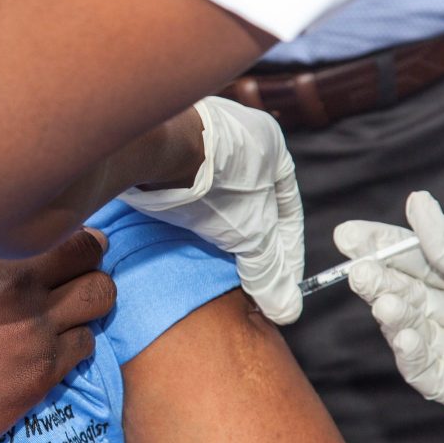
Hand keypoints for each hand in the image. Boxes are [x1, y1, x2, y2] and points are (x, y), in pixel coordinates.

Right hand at [0, 228, 114, 442]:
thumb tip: (1, 242)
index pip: (56, 222)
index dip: (63, 233)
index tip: (57, 246)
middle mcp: (15, 282)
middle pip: (90, 251)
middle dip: (87, 259)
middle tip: (73, 273)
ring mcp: (35, 328)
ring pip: (101, 296)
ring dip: (90, 299)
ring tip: (69, 309)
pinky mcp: (44, 370)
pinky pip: (87, 342)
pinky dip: (75, 342)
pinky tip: (52, 346)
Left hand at [121, 97, 304, 323]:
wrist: (155, 151)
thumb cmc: (217, 182)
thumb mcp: (253, 232)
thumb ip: (270, 270)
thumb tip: (287, 308)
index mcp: (270, 144)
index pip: (288, 207)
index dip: (288, 250)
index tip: (282, 281)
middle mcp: (236, 134)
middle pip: (251, 201)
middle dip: (250, 239)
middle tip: (248, 275)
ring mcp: (197, 137)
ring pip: (216, 195)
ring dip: (218, 228)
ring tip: (215, 261)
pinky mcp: (164, 148)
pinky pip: (185, 189)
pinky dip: (190, 215)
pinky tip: (185, 238)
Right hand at [335, 190, 443, 442]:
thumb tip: (416, 205)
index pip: (419, 256)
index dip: (382, 245)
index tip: (347, 236)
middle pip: (407, 291)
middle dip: (379, 279)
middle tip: (357, 271)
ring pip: (411, 330)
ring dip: (392, 316)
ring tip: (386, 302)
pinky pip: (427, 373)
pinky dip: (411, 355)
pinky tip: (405, 335)